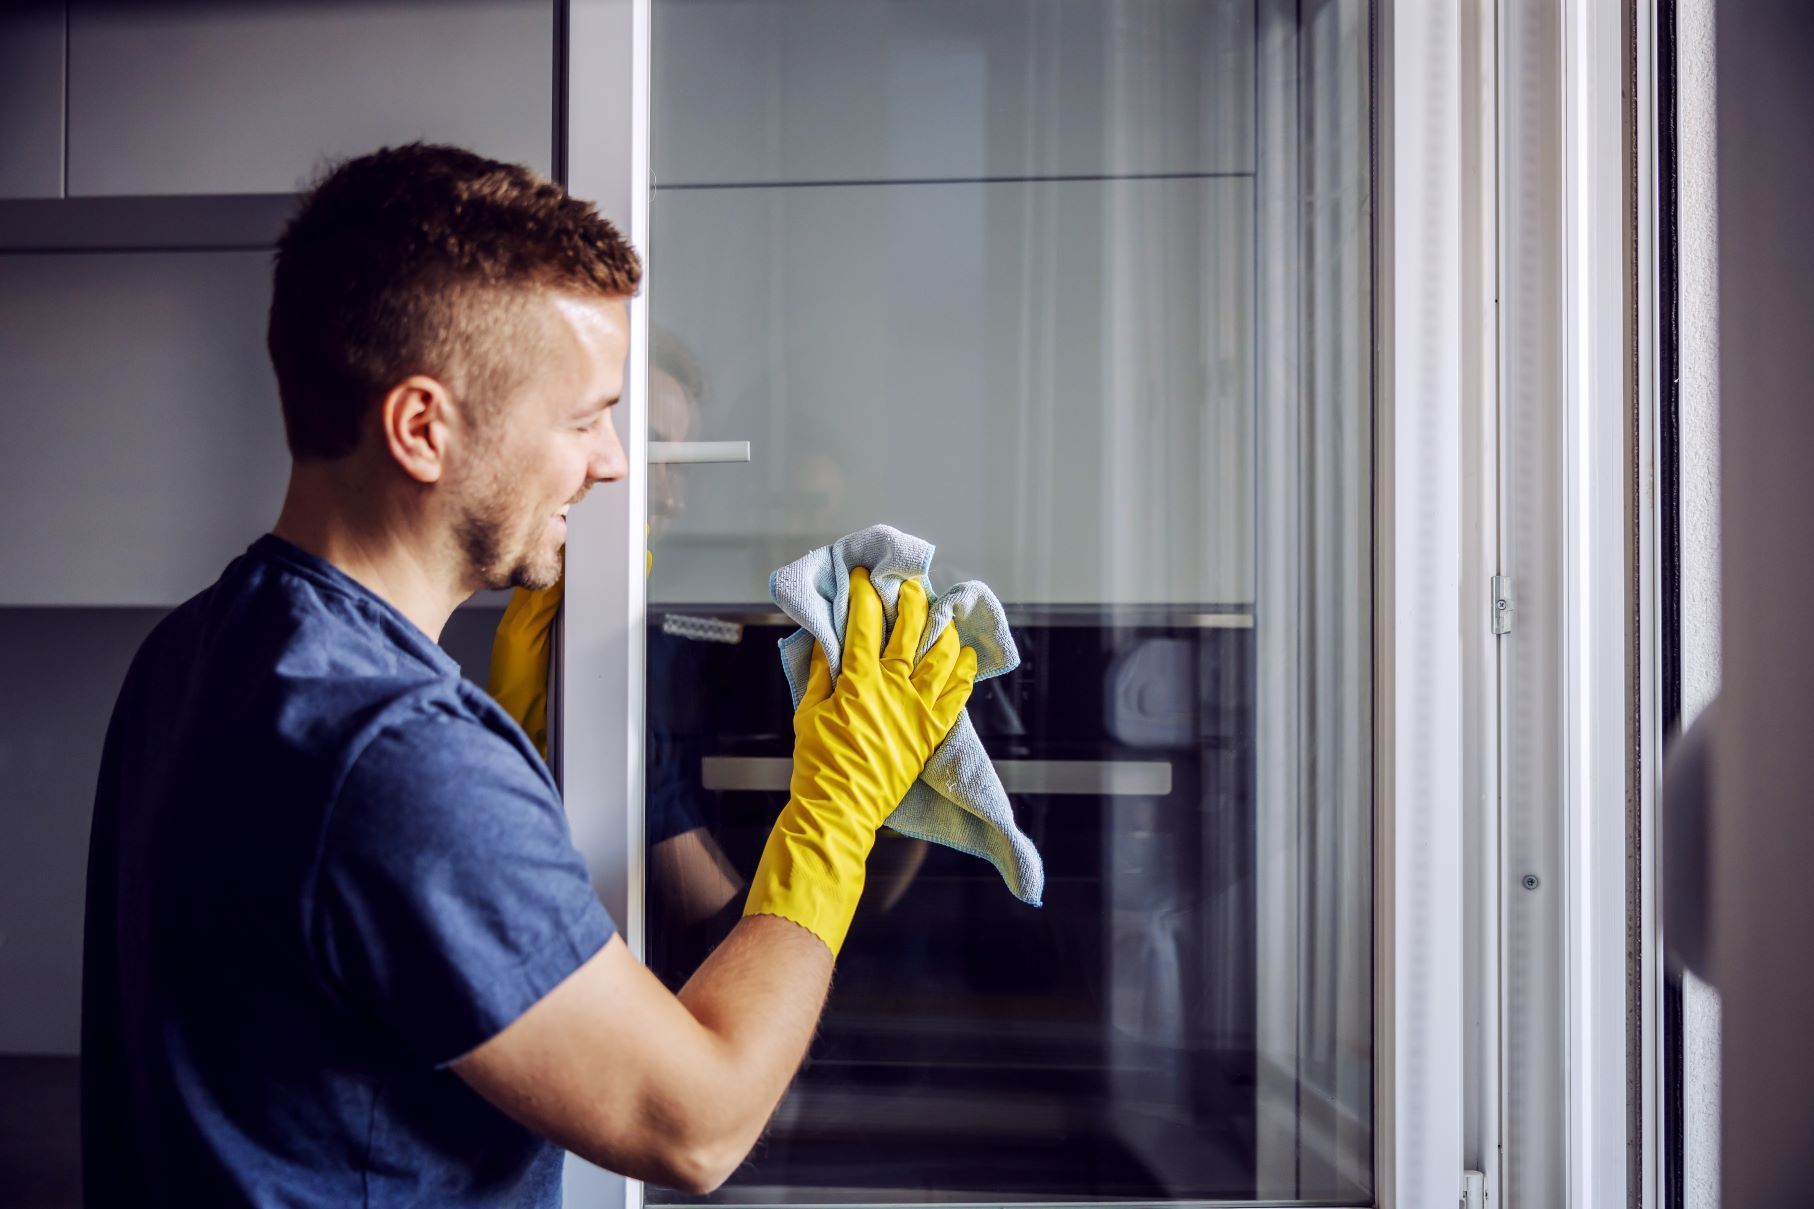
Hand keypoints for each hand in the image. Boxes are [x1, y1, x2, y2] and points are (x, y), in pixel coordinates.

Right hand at [744, 567, 976, 953]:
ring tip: (943, 617)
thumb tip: (826, 643)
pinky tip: (966, 657)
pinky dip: (965, 672)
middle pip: (911, 630)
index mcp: (859, 682)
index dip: (864, 594)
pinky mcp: (932, 731)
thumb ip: (820, 674)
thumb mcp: (807, 713)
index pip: (864, 623)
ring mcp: (918, 710)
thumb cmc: (818, 765)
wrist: (840, 811)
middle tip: (910, 586)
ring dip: (944, 630)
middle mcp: (894, 690)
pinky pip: (959, 695)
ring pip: (943, 656)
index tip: (864, 577)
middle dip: (912, 600)